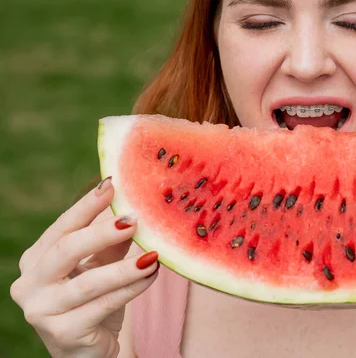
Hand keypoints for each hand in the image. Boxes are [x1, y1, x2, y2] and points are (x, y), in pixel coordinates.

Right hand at [10, 177, 158, 357]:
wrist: (88, 351)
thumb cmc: (93, 302)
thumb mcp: (100, 266)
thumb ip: (112, 241)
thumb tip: (133, 207)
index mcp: (35, 261)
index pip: (61, 228)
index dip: (86, 206)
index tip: (112, 186)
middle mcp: (30, 284)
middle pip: (67, 249)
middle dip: (103, 232)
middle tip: (135, 220)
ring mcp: (41, 311)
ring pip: (89, 282)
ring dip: (126, 267)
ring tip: (153, 255)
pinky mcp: (62, 334)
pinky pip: (104, 305)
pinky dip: (131, 288)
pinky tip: (151, 275)